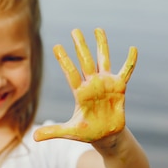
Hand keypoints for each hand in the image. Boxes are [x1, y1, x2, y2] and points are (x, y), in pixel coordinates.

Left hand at [34, 28, 136, 142]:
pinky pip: (126, 71)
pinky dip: (130, 61)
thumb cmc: (87, 132)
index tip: (56, 46)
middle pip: (85, 61)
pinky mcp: (119, 88)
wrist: (105, 136)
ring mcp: (106, 84)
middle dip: (80, 46)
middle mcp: (92, 84)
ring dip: (101, 45)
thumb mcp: (69, 132)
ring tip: (97, 29)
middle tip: (74, 30)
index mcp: (80, 92)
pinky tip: (133, 48)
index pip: (70, 73)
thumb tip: (34, 138)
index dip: (64, 60)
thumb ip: (53, 132)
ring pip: (103, 60)